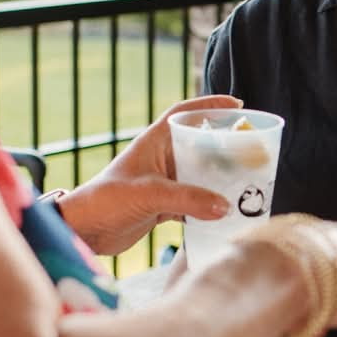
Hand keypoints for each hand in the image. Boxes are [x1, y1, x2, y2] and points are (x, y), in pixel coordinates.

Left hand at [59, 95, 240, 255]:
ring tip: (247, 182)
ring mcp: (164, 182)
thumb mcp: (149, 194)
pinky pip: (194, 200)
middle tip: (253, 151)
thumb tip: (225, 205)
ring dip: (220, 178)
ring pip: (200, 173)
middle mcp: (161, 157)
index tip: (238, 106)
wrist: (83, 231)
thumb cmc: (106, 200)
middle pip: (200, 144)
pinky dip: (209, 205)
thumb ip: (187, 198)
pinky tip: (225, 212)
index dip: (210, 105)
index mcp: (155, 141)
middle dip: (225, 147)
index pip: (185, 113)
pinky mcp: (163, 205)